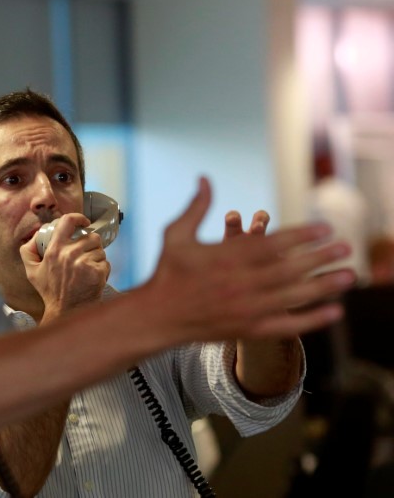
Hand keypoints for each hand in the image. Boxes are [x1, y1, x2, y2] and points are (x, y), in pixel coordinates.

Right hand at [20, 213, 109, 321]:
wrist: (66, 310)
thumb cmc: (50, 291)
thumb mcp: (31, 271)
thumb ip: (28, 250)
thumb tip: (37, 234)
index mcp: (54, 250)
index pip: (68, 221)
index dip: (78, 218)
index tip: (83, 222)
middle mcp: (69, 254)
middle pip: (90, 236)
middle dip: (90, 245)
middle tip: (85, 256)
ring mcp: (84, 263)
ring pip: (100, 249)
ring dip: (96, 257)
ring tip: (88, 268)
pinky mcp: (97, 272)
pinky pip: (105, 262)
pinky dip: (102, 269)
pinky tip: (93, 277)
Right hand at [142, 177, 354, 341]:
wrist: (157, 316)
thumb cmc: (167, 272)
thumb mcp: (176, 234)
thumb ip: (196, 207)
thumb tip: (205, 178)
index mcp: (225, 258)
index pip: (272, 244)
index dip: (302, 235)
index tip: (325, 227)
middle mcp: (239, 283)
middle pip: (289, 269)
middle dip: (320, 257)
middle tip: (346, 247)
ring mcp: (246, 309)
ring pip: (294, 296)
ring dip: (324, 286)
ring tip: (349, 275)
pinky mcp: (248, 329)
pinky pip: (287, 326)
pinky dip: (313, 320)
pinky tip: (335, 312)